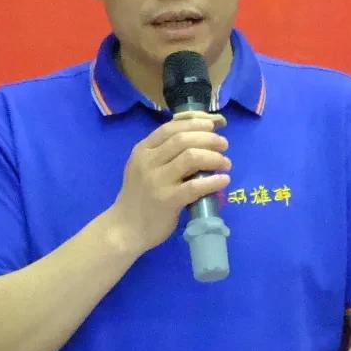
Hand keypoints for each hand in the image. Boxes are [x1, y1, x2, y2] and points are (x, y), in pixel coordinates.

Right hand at [102, 112, 229, 256]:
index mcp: (143, 149)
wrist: (124, 229)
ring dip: (214, 157)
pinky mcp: (167, 201)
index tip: (216, 122)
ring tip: (226, 163)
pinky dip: (213, 181)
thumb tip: (201, 137)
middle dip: (209, 138)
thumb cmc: (140, 196)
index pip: (172, 126)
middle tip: (224, 145)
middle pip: (184, 138)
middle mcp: (148, 161)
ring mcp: (157, 181)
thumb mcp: (145, 167)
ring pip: (191, 157)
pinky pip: (195, 187)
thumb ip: (165, 152)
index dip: (197, 121)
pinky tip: (223, 180)